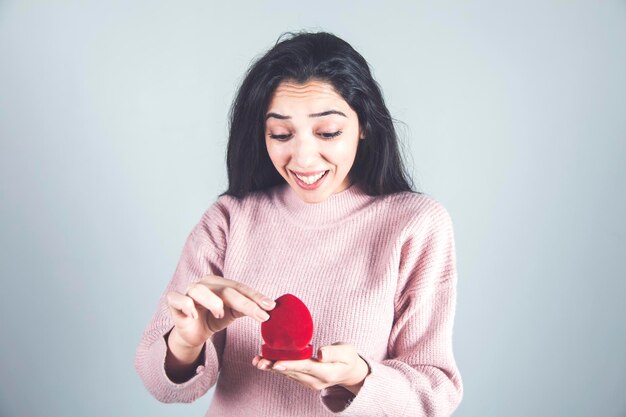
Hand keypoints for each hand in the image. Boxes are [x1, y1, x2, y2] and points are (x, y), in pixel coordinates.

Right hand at [167, 275, 275, 348]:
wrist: (192, 333)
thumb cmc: (213, 318)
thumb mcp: (232, 313)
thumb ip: (246, 308)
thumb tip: (269, 307)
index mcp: (220, 283)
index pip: (240, 288)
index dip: (255, 296)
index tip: (271, 306)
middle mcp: (205, 284)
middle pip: (226, 290)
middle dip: (245, 303)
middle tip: (261, 315)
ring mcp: (188, 291)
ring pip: (199, 289)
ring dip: (212, 301)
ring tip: (221, 314)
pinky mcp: (174, 302)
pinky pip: (178, 299)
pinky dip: (187, 305)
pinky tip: (194, 316)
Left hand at [252, 343, 370, 394]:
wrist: (350, 372)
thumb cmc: (348, 358)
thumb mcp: (346, 351)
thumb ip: (333, 351)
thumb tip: (319, 352)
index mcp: (327, 373)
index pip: (306, 367)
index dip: (290, 365)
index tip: (277, 363)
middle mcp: (316, 381)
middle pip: (293, 373)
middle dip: (275, 366)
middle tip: (259, 361)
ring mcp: (309, 383)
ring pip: (288, 374)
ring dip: (272, 367)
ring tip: (257, 361)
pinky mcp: (304, 380)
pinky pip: (289, 374)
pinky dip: (277, 367)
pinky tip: (265, 361)